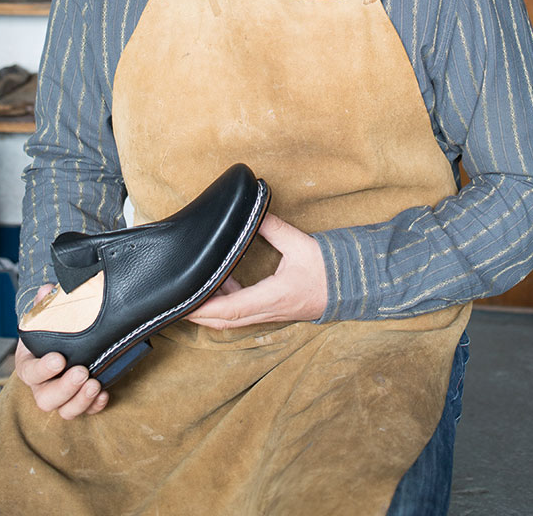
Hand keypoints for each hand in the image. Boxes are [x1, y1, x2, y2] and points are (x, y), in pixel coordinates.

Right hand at [14, 285, 108, 418]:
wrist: (61, 339)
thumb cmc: (51, 328)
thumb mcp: (46, 314)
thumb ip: (46, 303)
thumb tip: (47, 290)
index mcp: (29, 363)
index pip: (29, 372)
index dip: (42, 369)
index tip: (59, 359)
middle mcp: (41, 385)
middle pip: (45, 399)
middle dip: (64, 388)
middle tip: (82, 372)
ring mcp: (60, 396)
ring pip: (64, 410)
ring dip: (80, 401)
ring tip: (95, 385)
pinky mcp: (78, 400)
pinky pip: (84, 411)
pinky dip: (94, 406)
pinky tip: (105, 394)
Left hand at [186, 213, 327, 327]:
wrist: (353, 285)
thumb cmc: (328, 268)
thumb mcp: (299, 243)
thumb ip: (273, 227)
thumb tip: (253, 211)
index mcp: (272, 296)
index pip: (230, 309)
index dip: (205, 309)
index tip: (184, 306)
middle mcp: (269, 310)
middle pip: (226, 321)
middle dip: (200, 315)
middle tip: (179, 302)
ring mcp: (273, 313)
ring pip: (235, 319)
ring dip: (214, 309)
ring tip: (198, 288)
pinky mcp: (276, 310)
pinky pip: (246, 312)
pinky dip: (230, 303)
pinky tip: (226, 285)